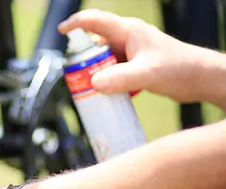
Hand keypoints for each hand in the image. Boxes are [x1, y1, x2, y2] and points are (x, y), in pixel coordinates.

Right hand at [58, 9, 209, 102]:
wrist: (201, 79)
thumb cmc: (179, 69)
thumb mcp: (147, 74)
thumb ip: (120, 79)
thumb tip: (93, 84)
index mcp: (128, 31)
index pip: (95, 21)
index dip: (76, 23)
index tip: (61, 32)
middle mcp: (128, 39)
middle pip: (95, 45)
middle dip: (82, 60)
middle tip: (76, 78)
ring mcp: (131, 53)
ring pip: (102, 60)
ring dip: (93, 73)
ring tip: (88, 90)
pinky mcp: (135, 66)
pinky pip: (111, 71)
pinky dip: (105, 81)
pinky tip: (106, 95)